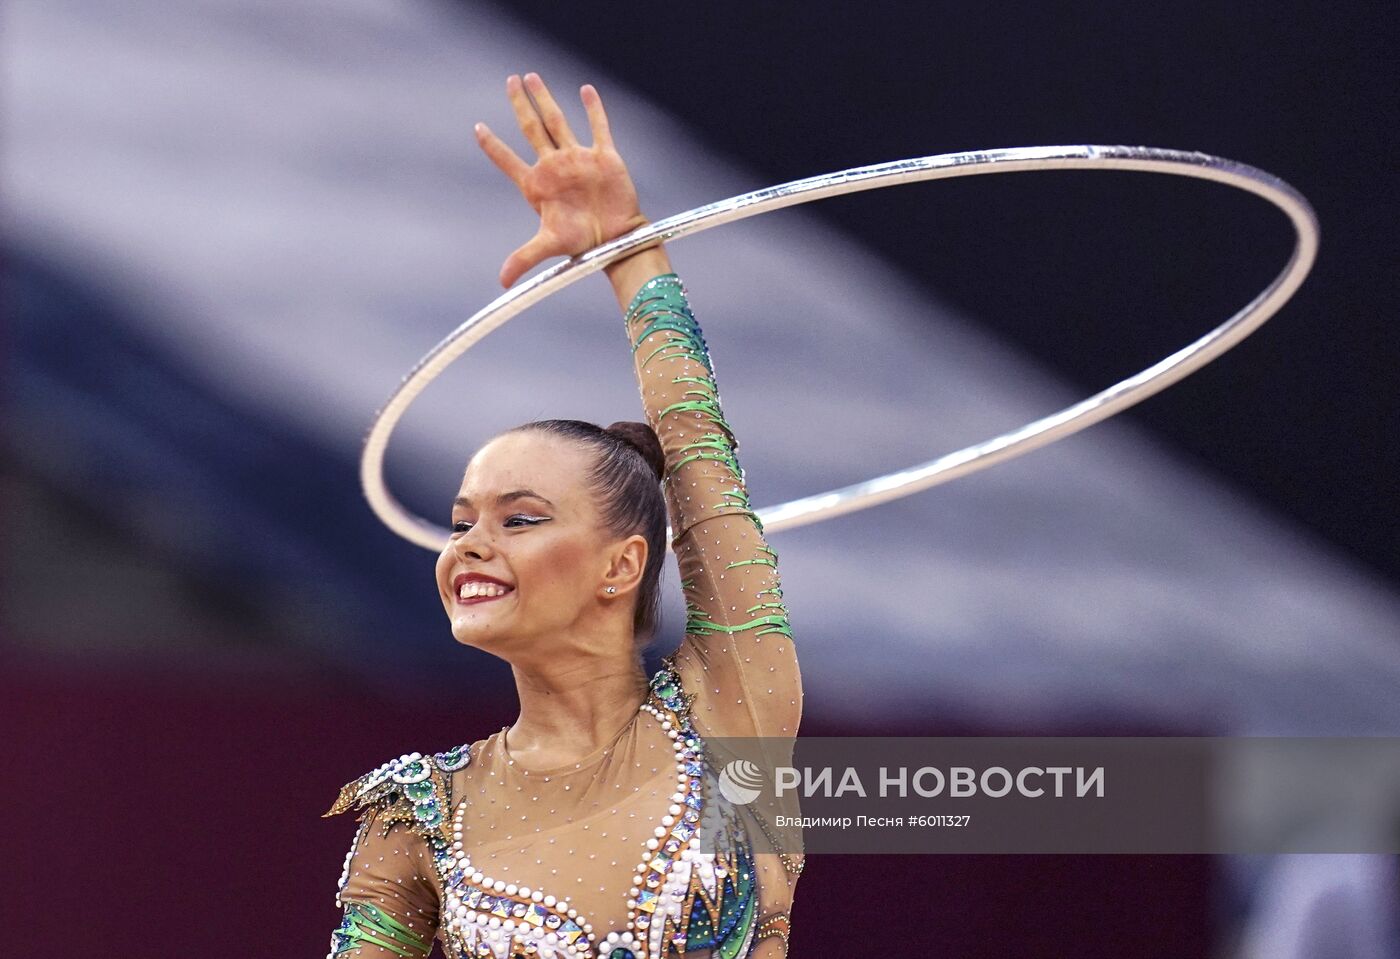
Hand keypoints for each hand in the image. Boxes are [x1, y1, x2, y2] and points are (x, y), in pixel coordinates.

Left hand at [476, 73, 647, 287]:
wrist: (616, 241)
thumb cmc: (583, 244)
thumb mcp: (549, 246)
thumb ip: (523, 258)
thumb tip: (502, 282)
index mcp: (537, 185)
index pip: (508, 160)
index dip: (492, 146)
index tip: (477, 128)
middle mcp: (554, 167)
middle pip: (532, 128)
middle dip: (520, 104)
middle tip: (510, 81)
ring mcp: (578, 159)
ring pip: (558, 121)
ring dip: (545, 99)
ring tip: (532, 77)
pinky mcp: (603, 157)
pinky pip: (598, 127)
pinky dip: (593, 109)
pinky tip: (586, 90)